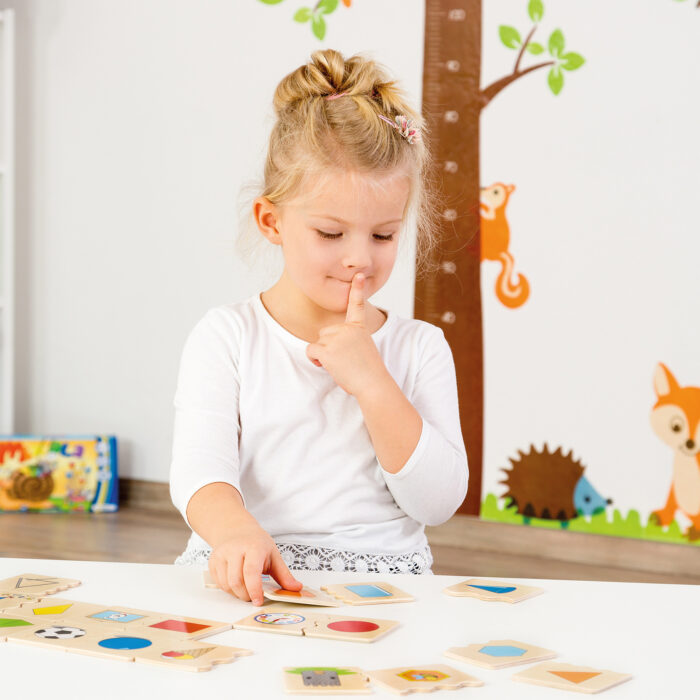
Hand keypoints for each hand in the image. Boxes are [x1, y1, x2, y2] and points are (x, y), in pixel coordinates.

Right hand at [207, 522, 301, 604]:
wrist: (236, 530)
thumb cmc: (256, 543)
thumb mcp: (273, 555)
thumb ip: (284, 574)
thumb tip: (296, 588)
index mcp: (253, 546)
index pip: (251, 571)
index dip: (254, 589)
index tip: (259, 601)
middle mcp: (235, 549)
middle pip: (236, 581)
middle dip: (246, 595)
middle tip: (254, 597)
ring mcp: (221, 555)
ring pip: (226, 584)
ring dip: (237, 594)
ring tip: (246, 590)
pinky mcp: (212, 562)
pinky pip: (219, 583)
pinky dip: (229, 589)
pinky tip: (237, 584)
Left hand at [306, 273, 388, 395]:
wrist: (373, 383)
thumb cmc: (368, 371)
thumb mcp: (362, 349)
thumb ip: (348, 341)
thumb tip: (328, 348)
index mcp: (359, 327)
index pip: (357, 305)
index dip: (357, 289)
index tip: (358, 275)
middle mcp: (348, 329)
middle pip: (325, 332)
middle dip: (328, 345)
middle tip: (343, 359)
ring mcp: (337, 338)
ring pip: (317, 342)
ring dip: (322, 354)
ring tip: (339, 364)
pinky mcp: (327, 350)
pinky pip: (311, 350)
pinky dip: (315, 359)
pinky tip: (327, 365)